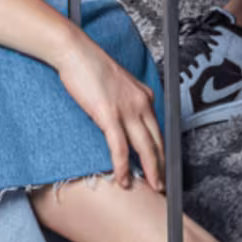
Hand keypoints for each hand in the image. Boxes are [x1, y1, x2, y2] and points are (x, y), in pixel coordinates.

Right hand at [54, 33, 164, 190]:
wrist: (77, 53)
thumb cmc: (92, 68)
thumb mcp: (118, 86)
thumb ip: (127, 103)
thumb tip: (127, 121)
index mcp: (145, 96)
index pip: (159, 130)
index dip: (163, 151)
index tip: (164, 167)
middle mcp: (142, 103)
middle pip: (157, 142)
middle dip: (162, 166)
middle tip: (163, 186)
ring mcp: (127, 109)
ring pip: (144, 147)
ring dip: (150, 171)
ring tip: (151, 188)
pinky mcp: (109, 114)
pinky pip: (120, 146)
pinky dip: (122, 165)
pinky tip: (123, 178)